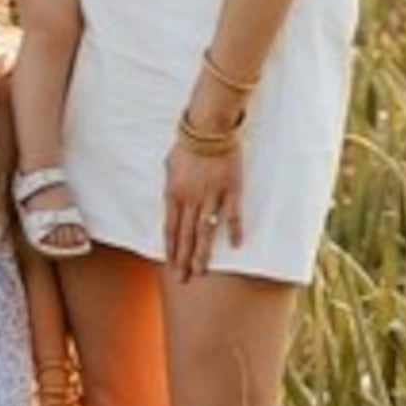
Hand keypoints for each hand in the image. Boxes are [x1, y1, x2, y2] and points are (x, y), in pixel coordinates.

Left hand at [162, 121, 246, 282]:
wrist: (208, 127)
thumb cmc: (187, 144)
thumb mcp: (169, 165)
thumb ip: (170, 187)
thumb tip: (170, 203)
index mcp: (173, 193)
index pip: (170, 229)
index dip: (170, 249)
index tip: (171, 265)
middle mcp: (190, 199)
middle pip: (185, 235)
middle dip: (183, 259)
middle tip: (184, 279)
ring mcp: (211, 195)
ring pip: (205, 231)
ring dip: (203, 253)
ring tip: (201, 271)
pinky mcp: (230, 189)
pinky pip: (232, 214)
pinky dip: (234, 230)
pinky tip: (236, 245)